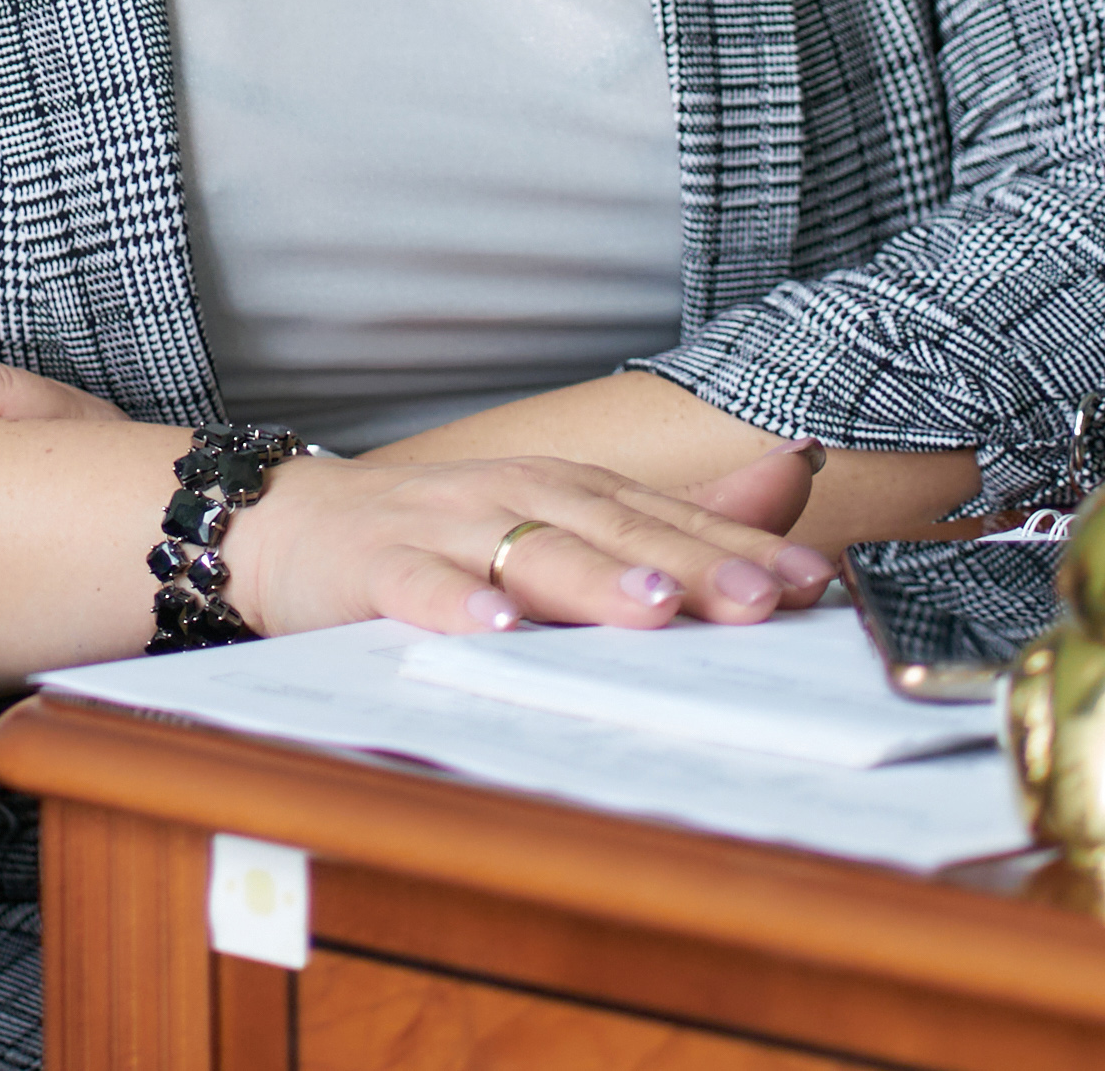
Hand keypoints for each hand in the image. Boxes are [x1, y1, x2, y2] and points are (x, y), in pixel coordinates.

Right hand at [227, 437, 836, 638]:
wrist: (294, 528)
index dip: (741, 548)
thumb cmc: (447, 537)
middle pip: (614, 530)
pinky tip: (494, 627)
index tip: (810, 581)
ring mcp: (445, 529)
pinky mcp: (376, 566)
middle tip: (757, 597)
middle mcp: (516, 497)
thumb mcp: (564, 517)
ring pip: (528, 551)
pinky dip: (456, 605)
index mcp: (568, 490)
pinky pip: (419, 587)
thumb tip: (790, 477)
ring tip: (650, 606)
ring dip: (592, 578)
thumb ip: (675, 513)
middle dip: (690, 564)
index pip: (670, 518)